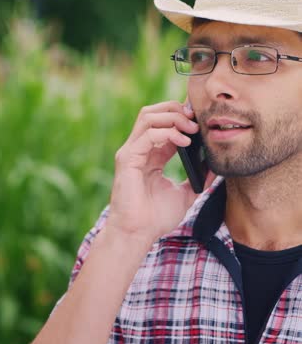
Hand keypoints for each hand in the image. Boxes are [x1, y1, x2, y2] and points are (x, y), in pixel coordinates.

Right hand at [106, 101, 215, 241]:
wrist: (138, 233)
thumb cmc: (155, 218)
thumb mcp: (185, 194)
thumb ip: (197, 179)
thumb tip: (215, 167)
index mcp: (150, 155)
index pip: (163, 124)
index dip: (182, 116)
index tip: (202, 118)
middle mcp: (139, 150)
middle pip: (153, 113)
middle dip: (176, 110)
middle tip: (197, 120)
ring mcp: (131, 152)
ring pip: (148, 116)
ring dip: (173, 117)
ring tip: (192, 129)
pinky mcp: (127, 158)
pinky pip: (148, 134)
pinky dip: (168, 132)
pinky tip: (184, 142)